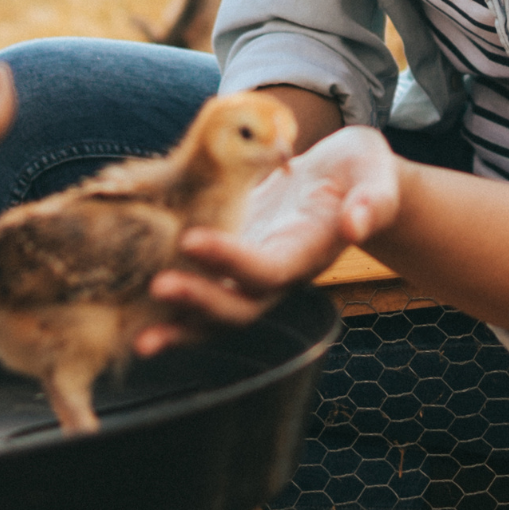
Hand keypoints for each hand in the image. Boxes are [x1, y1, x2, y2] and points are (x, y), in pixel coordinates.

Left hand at [133, 127, 403, 355]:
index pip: (269, 268)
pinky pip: (200, 296)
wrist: (348, 183)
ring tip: (139, 336)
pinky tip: (133, 316)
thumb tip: (356, 224)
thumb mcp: (375, 173)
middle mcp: (278, 274)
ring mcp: (252, 275)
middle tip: (157, 287)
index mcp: (309, 252)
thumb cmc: (360, 172)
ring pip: (215, 316)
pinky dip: (171, 312)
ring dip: (179, 327)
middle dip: (199, 302)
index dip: (232, 261)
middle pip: (239, 307)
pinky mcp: (232, 264)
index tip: (192, 240)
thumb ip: (374, 199)